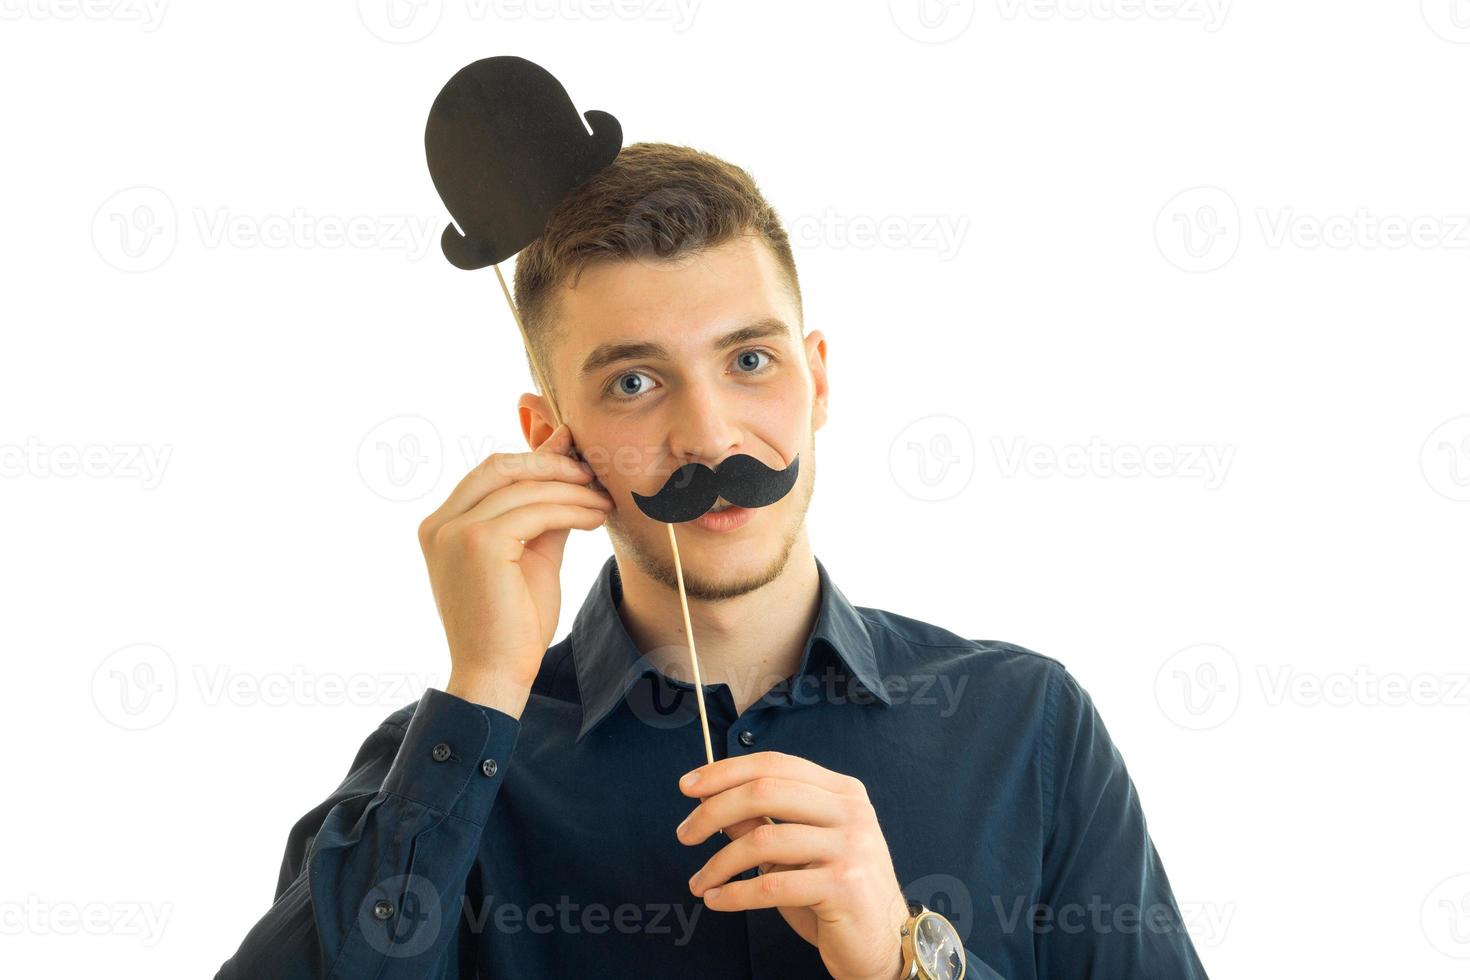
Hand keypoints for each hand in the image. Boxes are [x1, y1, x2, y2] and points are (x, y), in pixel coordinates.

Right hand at [417, 422, 613, 715]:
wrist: (496, 674)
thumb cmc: (512, 623)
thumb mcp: (530, 555)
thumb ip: (543, 511)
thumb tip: (566, 465)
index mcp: (442, 524)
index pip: (491, 472)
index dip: (536, 459)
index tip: (577, 459)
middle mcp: (440, 523)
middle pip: (501, 466)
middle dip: (552, 464)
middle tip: (593, 475)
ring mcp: (455, 531)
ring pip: (525, 488)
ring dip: (572, 490)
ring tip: (604, 501)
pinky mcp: (478, 543)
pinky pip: (536, 511)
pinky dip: (572, 509)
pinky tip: (596, 518)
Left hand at [677, 751, 911, 979]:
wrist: (884, 943)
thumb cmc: (836, 894)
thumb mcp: (797, 850)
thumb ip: (762, 821)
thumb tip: (711, 799)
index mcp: (842, 792)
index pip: (774, 764)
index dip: (726, 771)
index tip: (689, 786)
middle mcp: (851, 811)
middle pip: (765, 792)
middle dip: (713, 811)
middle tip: (685, 833)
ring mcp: (851, 847)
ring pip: (763, 841)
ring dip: (719, 863)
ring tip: (700, 882)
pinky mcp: (844, 886)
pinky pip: (771, 885)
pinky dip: (734, 894)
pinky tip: (718, 900)